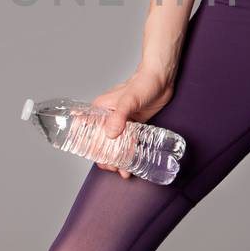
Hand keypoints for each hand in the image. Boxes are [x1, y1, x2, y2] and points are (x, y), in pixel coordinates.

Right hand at [90, 64, 175, 178]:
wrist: (162, 79)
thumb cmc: (144, 83)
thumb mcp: (129, 100)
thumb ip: (119, 117)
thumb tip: (110, 135)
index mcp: (100, 108)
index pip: (87, 130)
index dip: (88, 146)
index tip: (95, 158)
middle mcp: (108, 116)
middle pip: (101, 141)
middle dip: (105, 157)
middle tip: (113, 168)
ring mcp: (122, 122)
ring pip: (115, 144)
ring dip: (117, 159)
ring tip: (123, 171)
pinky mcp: (134, 125)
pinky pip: (128, 142)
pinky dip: (128, 153)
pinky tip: (131, 165)